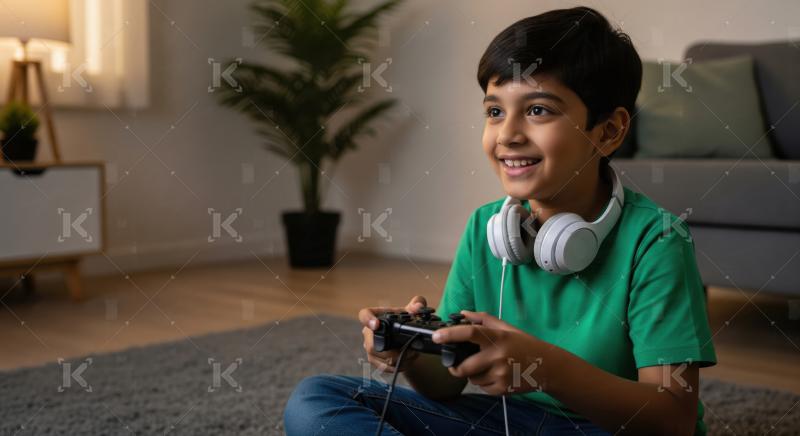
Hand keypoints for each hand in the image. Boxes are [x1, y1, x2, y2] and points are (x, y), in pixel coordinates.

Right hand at [358, 296, 427, 373]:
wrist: (405, 337)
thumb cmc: (405, 320)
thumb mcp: (413, 311)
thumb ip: (417, 304)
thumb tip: (418, 306)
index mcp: (375, 316)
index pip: (364, 315)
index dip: (368, 320)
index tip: (376, 325)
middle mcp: (368, 332)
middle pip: (373, 345)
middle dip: (393, 350)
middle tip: (410, 349)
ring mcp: (369, 347)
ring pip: (380, 358)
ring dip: (399, 359)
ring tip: (412, 354)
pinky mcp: (373, 360)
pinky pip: (383, 367)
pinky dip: (397, 366)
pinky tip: (407, 361)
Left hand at [431, 310, 548, 394]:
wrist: (548, 367)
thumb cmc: (524, 344)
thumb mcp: (506, 328)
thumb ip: (483, 320)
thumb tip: (463, 313)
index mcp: (498, 338)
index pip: (470, 333)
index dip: (451, 334)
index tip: (437, 336)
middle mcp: (499, 356)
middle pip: (465, 366)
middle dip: (455, 367)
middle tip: (454, 364)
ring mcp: (501, 374)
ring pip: (472, 379)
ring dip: (472, 375)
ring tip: (485, 367)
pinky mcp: (503, 389)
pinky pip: (481, 387)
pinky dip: (482, 382)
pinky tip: (495, 375)